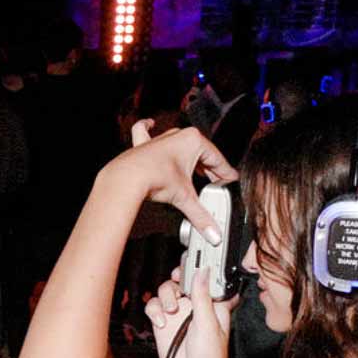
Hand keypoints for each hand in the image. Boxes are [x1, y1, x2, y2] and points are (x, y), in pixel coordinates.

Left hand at [103, 120, 235, 245]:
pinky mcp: (142, 146)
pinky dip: (148, 128)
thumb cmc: (154, 178)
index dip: (226, 173)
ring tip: (196, 167)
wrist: (125, 178)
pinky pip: (145, 132)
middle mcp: (176, 136)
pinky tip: (151, 124)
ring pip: (179, 145)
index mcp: (193, 141)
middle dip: (209, 168)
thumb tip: (214, 233)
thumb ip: (201, 216)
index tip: (231, 181)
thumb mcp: (184, 197)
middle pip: (201, 154)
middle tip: (217, 181)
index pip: (217, 159)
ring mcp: (159, 139)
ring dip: (187, 156)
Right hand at [144, 266, 237, 357]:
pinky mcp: (163, 322)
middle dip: (179, 277)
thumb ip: (203, 297)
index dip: (200, 268)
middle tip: (177, 279)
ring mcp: (178, 314)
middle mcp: (196, 307)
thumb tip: (203, 272)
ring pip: (167, 290)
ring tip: (170, 310)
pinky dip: (154, 310)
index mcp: (215, 305)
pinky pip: (154, 306)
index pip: (208, 278)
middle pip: (183, 279)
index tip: (194, 262)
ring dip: (166, 296)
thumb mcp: (209, 326)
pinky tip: (161, 321)